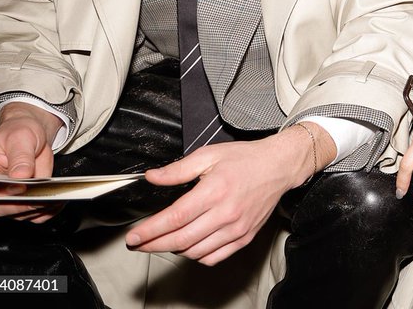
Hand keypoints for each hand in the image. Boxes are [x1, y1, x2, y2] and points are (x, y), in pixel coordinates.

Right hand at [0, 103, 63, 220]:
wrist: (33, 134)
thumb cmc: (20, 132)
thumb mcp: (21, 137)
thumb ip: (20, 157)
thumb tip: (20, 176)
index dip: (0, 194)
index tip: (20, 189)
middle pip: (1, 208)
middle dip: (23, 205)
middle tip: (44, 197)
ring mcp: (7, 198)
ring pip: (20, 215)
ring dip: (39, 209)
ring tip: (57, 197)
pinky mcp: (25, 201)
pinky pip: (36, 214)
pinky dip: (49, 210)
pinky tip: (59, 200)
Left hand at [125, 123, 328, 264]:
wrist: (279, 166)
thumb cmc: (245, 159)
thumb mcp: (209, 155)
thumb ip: (178, 169)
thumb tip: (152, 177)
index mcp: (214, 191)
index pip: (174, 218)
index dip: (150, 230)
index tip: (133, 236)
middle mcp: (226, 213)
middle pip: (181, 240)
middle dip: (154, 244)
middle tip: (139, 243)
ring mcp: (236, 228)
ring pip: (195, 252)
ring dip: (174, 250)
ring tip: (163, 241)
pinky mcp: (244, 237)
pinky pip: (214, 257)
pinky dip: (197, 256)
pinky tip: (189, 246)